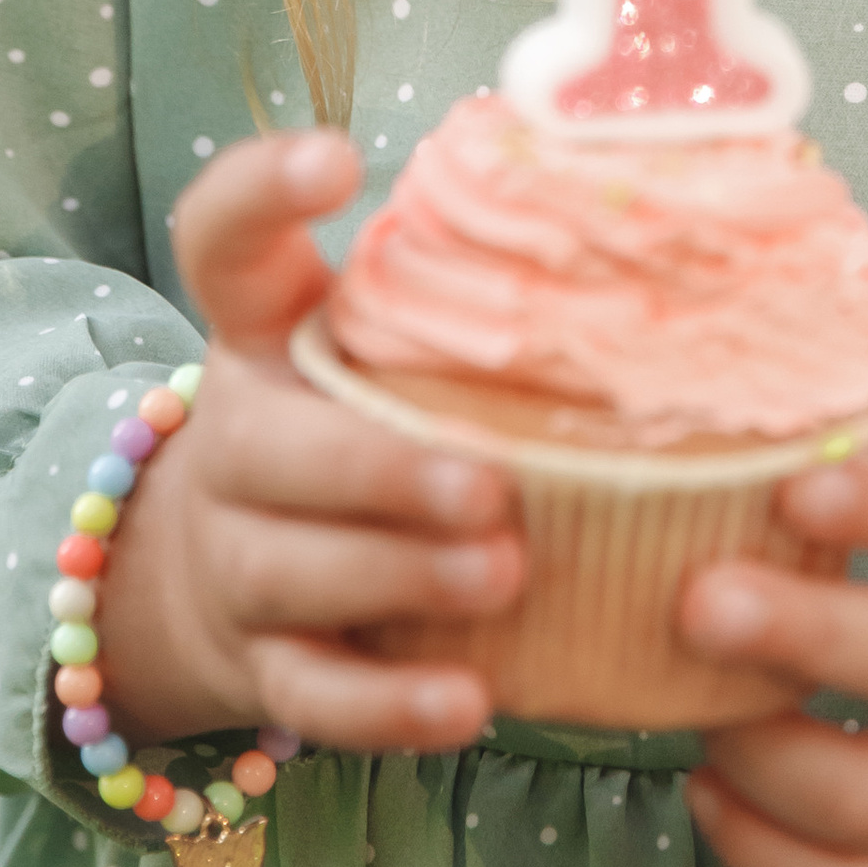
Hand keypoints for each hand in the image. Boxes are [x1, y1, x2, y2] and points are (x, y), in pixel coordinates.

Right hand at [96, 129, 523, 754]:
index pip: (224, 239)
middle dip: (378, 470)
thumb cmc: (357, 424)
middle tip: (491, 484)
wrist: (226, 572)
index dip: (263, 192)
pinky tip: (468, 701)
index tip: (336, 160)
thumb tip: (643, 223)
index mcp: (264, 332)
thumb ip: (464, 292)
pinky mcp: (263, 666)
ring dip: (400, 576)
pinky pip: (312, 695)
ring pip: (292, 573)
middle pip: (268, 449)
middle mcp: (236, 439)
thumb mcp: (383, 344)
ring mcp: (237, 560)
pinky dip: (387, 706)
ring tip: (504, 574)